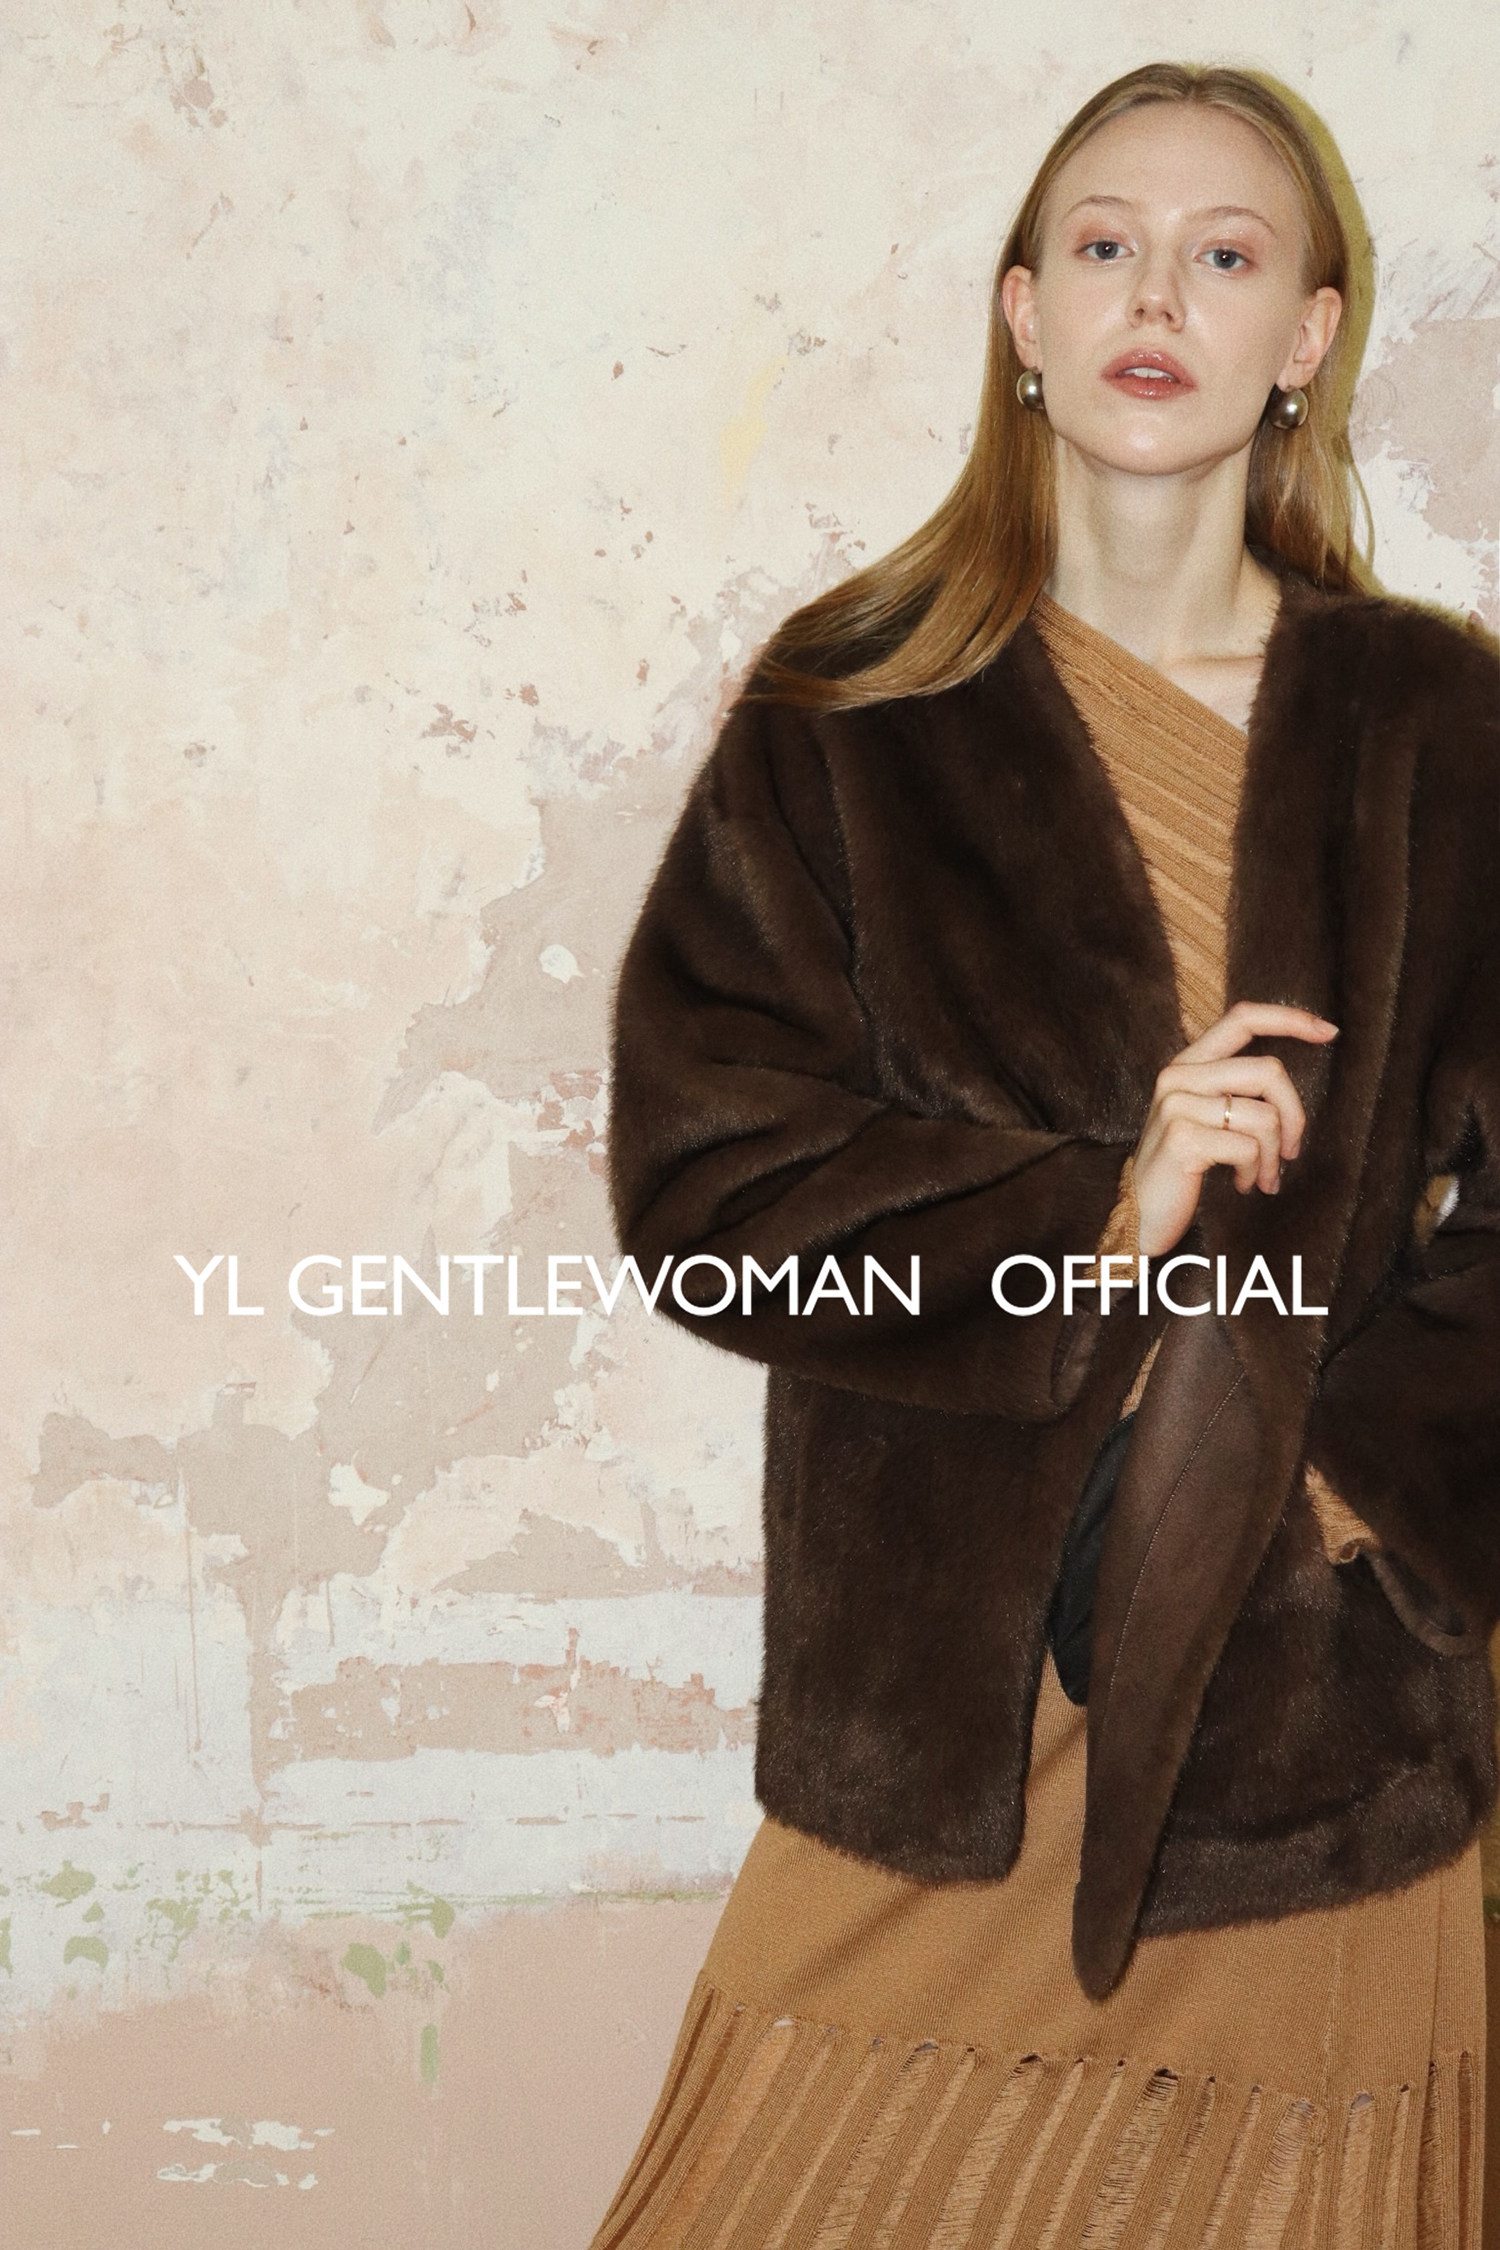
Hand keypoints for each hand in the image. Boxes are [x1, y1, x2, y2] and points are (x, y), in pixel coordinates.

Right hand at [1132, 1002, 1338, 1257]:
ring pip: (1265, 1117)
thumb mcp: (1202, 1116)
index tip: (1328, 1032)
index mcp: (1187, 1063)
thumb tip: (1288, 1087)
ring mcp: (1177, 1105)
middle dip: (1294, 1116)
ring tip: (1262, 1177)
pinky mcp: (1183, 1138)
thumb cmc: (1181, 1166)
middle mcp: (1178, 1076)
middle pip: (1268, 1071)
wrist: (1137, 1211)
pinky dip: (1254, 1171)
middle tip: (1291, 1151)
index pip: (1242, 1018)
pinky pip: (1248, 1147)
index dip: (1289, 1019)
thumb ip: (1233, 1090)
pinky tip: (1241, 1184)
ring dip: (1273, 1156)